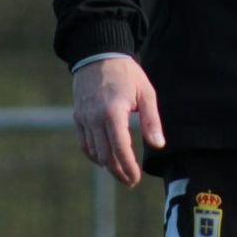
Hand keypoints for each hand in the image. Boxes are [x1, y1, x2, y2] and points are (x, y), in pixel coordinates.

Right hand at [71, 57, 165, 186]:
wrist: (99, 56)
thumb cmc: (126, 74)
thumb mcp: (146, 93)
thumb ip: (151, 121)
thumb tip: (158, 145)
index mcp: (113, 112)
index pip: (120, 149)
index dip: (128, 167)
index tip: (136, 178)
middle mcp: (95, 118)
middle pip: (105, 156)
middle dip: (118, 172)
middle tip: (131, 181)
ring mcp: (83, 118)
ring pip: (94, 152)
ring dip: (107, 166)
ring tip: (121, 172)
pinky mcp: (77, 117)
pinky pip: (84, 144)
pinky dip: (94, 155)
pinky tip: (105, 160)